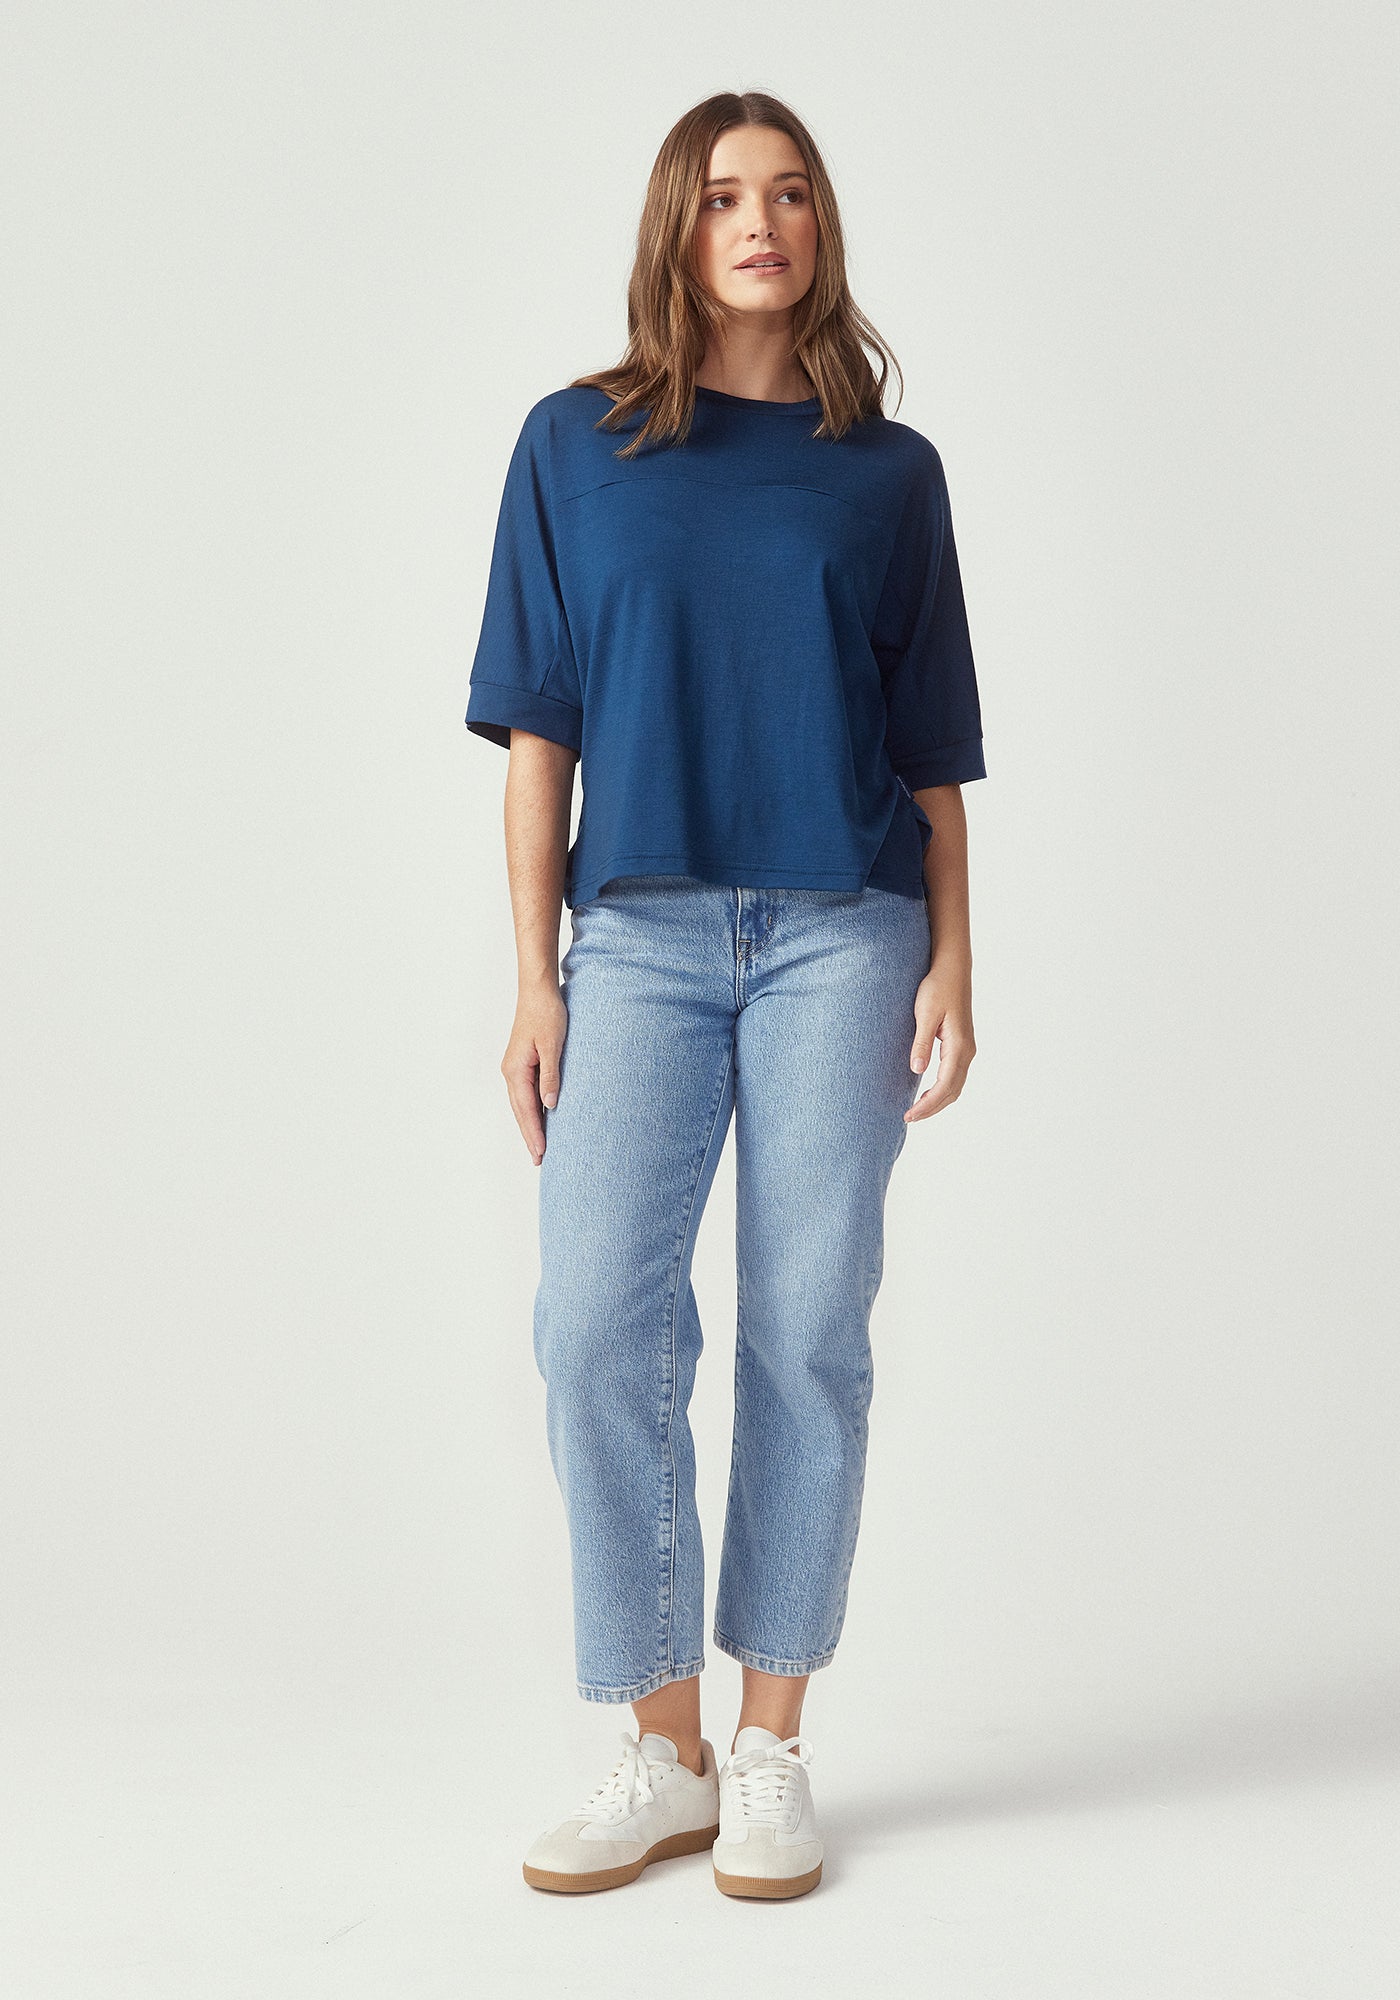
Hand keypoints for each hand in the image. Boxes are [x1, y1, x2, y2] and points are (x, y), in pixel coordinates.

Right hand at [501, 979, 567, 1164]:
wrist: (538, 991)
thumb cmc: (547, 1014)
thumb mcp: (553, 1046)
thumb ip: (551, 1076)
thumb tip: (550, 1105)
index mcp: (516, 1070)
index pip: (525, 1110)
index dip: (534, 1133)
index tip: (541, 1154)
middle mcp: (511, 1071)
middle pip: (520, 1111)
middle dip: (529, 1135)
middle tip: (539, 1160)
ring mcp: (515, 1067)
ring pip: (521, 1104)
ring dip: (529, 1125)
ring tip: (539, 1146)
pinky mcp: (522, 1062)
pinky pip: (525, 1093)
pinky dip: (531, 1109)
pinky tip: (540, 1118)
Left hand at [906, 960, 975, 1121]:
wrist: (952, 969)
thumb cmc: (937, 988)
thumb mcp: (925, 1014)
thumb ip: (922, 1043)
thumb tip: (917, 1071)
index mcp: (958, 1046)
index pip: (944, 1086)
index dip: (928, 1105)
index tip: (909, 1115)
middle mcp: (967, 1051)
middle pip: (952, 1091)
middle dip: (932, 1108)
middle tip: (908, 1117)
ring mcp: (966, 1049)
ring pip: (955, 1085)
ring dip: (938, 1101)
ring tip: (916, 1110)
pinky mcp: (961, 1045)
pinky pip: (954, 1076)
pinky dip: (942, 1090)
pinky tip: (927, 1092)